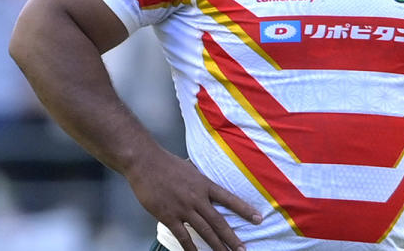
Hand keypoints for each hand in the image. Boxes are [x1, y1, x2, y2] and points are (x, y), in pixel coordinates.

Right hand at [125, 151, 260, 250]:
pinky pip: (183, 236)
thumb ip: (198, 177)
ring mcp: (183, 208)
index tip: (258, 219)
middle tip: (243, 250)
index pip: (229, 199)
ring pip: (205, 231)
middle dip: (232, 238)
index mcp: (203, 184)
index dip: (244, 210)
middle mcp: (197, 198)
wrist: (144, 162)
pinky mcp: (169, 216)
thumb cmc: (165, 162)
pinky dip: (191, 248)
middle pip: (219, 222)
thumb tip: (202, 178)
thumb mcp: (188, 167)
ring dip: (217, 246)